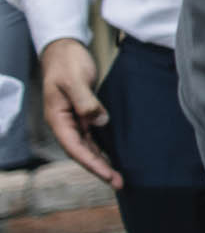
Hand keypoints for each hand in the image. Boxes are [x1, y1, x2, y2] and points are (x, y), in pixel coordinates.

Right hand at [41, 38, 117, 187]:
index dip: (92, 163)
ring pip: (87, 147)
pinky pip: (91, 137)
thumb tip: (99, 121)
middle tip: (119, 182)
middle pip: (82, 152)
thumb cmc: (67, 63)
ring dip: (101, 161)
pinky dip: (101, 148)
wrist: (65, 49)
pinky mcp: (82, 114)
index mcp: (57, 119)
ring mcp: (73, 120)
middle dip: (99, 168)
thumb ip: (86, 101)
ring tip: (118, 176)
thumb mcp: (74, 81)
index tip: (108, 175)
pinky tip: (111, 157)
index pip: (75, 148)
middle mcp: (64, 123)